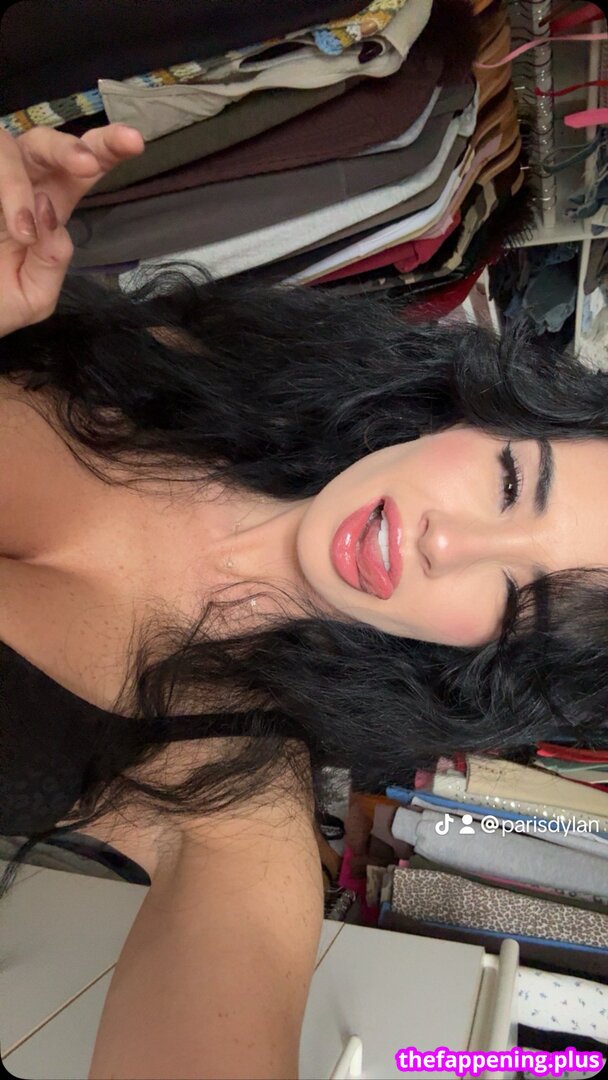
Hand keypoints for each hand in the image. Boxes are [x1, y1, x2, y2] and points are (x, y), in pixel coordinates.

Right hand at [0, 123, 143, 336]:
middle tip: (89, 164)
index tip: (135, 143)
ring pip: (11, 149)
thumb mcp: (33, 297)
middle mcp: (20, 184)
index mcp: (46, 208)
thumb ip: (51, 264)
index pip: (80, 171)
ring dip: (21, 185)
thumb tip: (50, 218)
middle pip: (49, 144)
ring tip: (24, 233)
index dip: (107, 151)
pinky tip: (15, 228)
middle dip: (72, 146)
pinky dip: (7, 191)